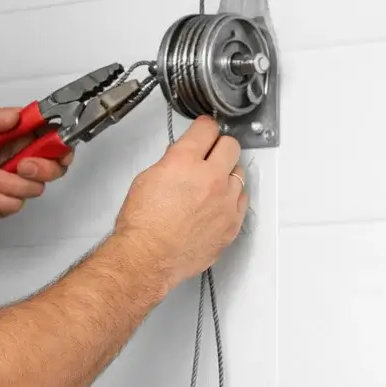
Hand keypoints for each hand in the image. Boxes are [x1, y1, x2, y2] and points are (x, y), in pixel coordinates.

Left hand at [0, 106, 72, 219]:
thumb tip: (15, 116)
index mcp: (17, 136)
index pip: (52, 139)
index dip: (61, 144)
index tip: (55, 146)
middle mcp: (20, 158)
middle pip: (54, 168)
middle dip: (41, 169)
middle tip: (19, 165)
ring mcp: (13, 182)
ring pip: (32, 190)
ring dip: (7, 185)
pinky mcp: (2, 203)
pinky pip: (10, 206)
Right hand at [112, 116, 248, 287]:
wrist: (148, 258)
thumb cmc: (143, 225)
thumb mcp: (147, 179)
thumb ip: (171, 162)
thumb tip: (181, 157)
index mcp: (185, 162)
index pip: (207, 129)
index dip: (204, 128)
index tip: (205, 131)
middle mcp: (210, 179)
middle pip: (231, 146)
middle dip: (220, 147)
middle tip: (212, 154)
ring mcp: (225, 202)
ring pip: (239, 174)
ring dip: (227, 175)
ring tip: (211, 185)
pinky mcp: (232, 223)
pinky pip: (241, 201)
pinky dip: (232, 198)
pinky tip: (218, 203)